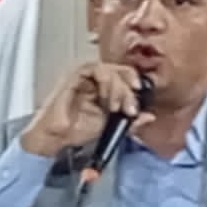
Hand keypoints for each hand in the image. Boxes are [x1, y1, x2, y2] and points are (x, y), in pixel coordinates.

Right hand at [18, 63, 153, 157]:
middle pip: (120, 71)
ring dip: (119, 88)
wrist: (57, 138)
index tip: (142, 95)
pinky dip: (106, 82)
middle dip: (129, 90)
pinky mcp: (75, 75)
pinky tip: (106, 100)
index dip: (135, 82)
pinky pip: (96, 69)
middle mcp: (94, 80)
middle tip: (131, 108)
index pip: (124, 76)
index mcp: (103, 88)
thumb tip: (149, 116)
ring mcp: (84, 76)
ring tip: (117, 107)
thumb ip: (130, 121)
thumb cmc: (76, 130)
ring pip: (110, 69)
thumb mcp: (111, 126)